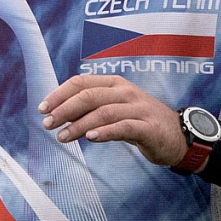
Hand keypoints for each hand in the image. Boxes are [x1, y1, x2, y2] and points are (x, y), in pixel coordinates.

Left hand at [38, 74, 187, 166]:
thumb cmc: (141, 123)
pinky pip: (123, 127)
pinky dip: (104, 131)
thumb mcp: (116, 110)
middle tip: (48, 124)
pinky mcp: (148, 127)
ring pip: (103, 111)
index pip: (81, 82)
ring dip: (79, 124)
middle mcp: (126, 92)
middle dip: (64, 109)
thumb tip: (59, 114)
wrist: (178, 136)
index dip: (59, 94)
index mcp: (115, 84)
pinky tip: (90, 138)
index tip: (42, 108)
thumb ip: (92, 108)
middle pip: (89, 95)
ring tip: (62, 136)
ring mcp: (139, 108)